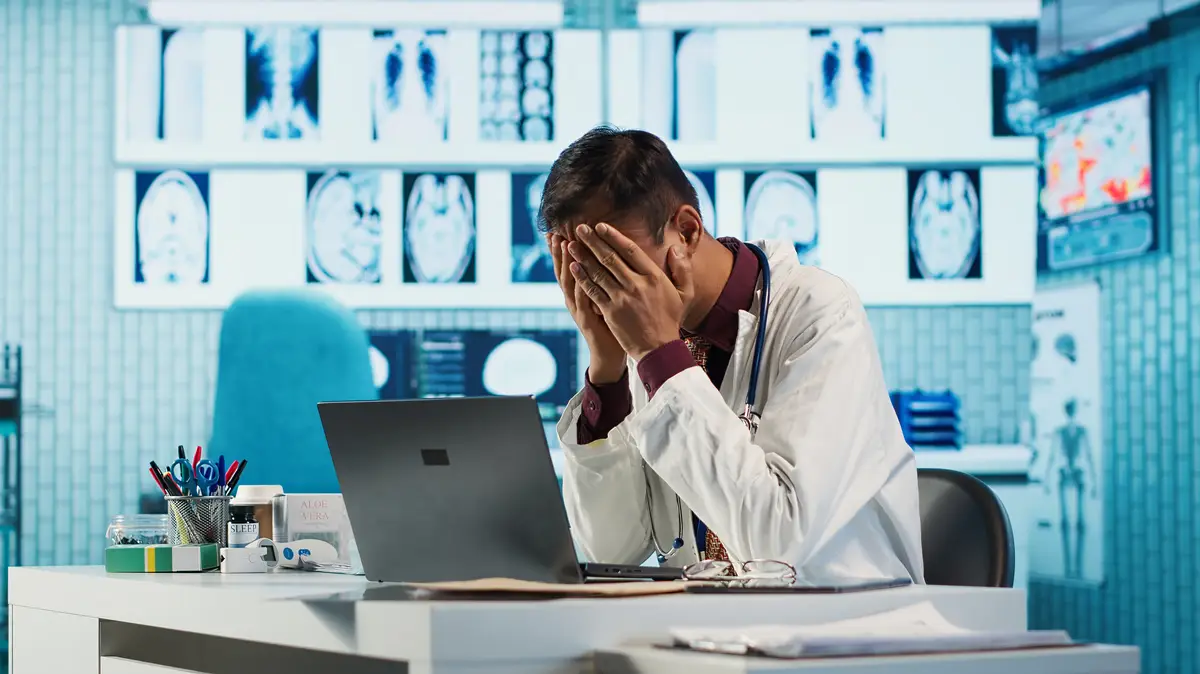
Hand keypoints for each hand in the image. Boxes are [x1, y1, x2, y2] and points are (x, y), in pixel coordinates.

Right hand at [549, 233, 625, 382]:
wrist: (611, 355)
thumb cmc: (613, 325)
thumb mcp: (607, 298)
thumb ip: (604, 280)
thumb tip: (609, 258)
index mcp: (580, 293)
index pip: (570, 266)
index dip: (563, 249)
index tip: (559, 230)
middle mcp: (575, 299)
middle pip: (564, 271)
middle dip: (559, 251)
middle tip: (554, 231)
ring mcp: (579, 310)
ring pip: (570, 281)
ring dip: (566, 261)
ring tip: (562, 242)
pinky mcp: (587, 320)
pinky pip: (582, 298)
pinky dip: (578, 283)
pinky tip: (576, 269)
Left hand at [567, 223, 693, 360]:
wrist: (659, 349)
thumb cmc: (671, 319)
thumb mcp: (685, 293)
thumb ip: (682, 268)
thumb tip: (676, 247)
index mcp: (654, 277)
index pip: (631, 250)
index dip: (614, 236)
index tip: (601, 226)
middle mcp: (637, 285)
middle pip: (610, 258)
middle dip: (593, 241)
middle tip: (580, 228)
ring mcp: (622, 299)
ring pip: (598, 272)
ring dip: (583, 256)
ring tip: (571, 244)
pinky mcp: (611, 312)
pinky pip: (593, 291)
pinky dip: (582, 278)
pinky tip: (573, 267)